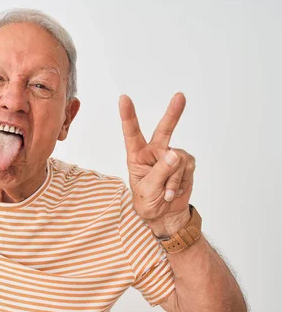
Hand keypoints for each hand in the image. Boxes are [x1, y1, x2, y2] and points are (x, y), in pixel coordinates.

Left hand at [118, 92, 195, 237]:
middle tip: (180, 96)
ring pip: (177, 161)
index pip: (131, 133)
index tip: (123, 98)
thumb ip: (159, 172)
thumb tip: (174, 153)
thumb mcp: (147, 190)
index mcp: (137, 155)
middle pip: (164, 130)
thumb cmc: (148, 202)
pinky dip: (181, 183)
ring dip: (173, 181)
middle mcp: (154, 152)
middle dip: (173, 114)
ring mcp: (172, 156)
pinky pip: (187, 169)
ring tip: (166, 193)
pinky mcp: (186, 163)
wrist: (165, 215)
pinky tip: (175, 190)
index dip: (128, 116)